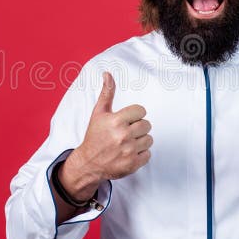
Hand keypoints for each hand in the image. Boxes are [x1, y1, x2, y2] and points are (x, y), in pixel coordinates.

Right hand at [61, 72, 152, 199]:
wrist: (88, 163)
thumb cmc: (94, 136)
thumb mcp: (99, 113)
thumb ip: (107, 93)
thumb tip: (107, 74)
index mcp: (116, 121)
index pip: (141, 111)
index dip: (135, 115)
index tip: (127, 120)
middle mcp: (123, 135)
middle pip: (147, 125)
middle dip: (138, 128)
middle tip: (126, 132)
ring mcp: (129, 151)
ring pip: (149, 140)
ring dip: (141, 141)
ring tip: (128, 143)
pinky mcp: (132, 164)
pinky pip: (148, 154)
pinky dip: (141, 154)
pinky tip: (129, 153)